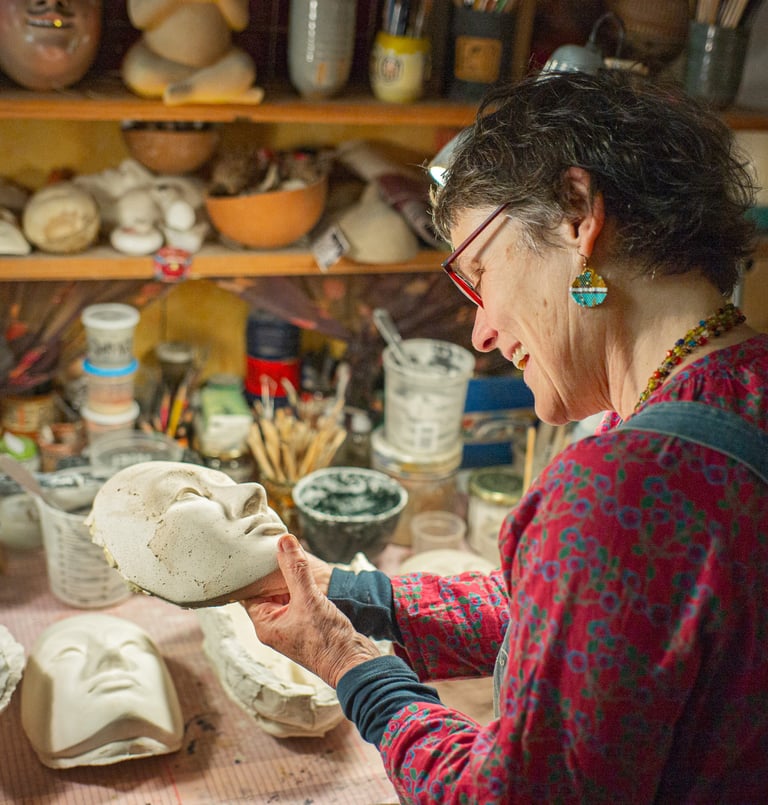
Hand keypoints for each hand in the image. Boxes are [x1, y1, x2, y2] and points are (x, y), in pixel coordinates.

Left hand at [243, 534, 380, 687]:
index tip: (256, 550)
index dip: (253, 571)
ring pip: (286, 593)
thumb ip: (296, 569)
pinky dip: (302, 585)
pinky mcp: (309, 623)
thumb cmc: (327, 640)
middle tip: (274, 545)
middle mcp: (276, 625)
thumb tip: (283, 541)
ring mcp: (293, 625)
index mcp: (266, 624)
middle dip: (273, 571)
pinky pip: (300, 598)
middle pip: (268, 591)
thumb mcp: (309, 599)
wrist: (354, 663)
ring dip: (290, 576)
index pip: (250, 591)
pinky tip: (308, 571)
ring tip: (291, 552)